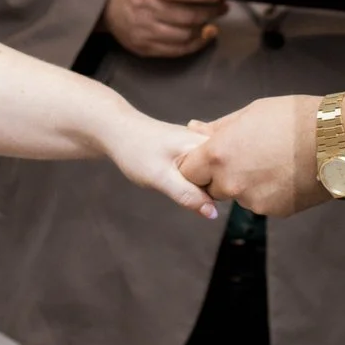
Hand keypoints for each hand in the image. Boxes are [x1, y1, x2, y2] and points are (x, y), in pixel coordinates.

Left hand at [98, 110, 219, 219]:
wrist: (118, 130)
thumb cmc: (137, 151)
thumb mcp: (161, 178)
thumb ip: (188, 195)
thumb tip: (213, 213)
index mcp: (206, 144)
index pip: (226, 178)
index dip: (212, 192)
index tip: (186, 189)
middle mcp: (210, 140)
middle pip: (221, 176)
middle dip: (205, 187)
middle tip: (174, 180)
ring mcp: (203, 143)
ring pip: (211, 174)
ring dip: (197, 182)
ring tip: (170, 173)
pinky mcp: (196, 148)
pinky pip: (203, 170)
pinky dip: (192, 177)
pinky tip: (174, 172)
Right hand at [105, 0, 225, 57]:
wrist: (107, 1)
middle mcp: (144, 8)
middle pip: (186, 15)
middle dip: (210, 11)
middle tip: (222, 5)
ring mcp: (143, 30)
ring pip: (185, 35)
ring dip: (204, 27)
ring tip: (213, 18)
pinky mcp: (144, 47)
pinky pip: (178, 50)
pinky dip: (196, 43)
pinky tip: (205, 33)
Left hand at [175, 94, 325, 218]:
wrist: (336, 141)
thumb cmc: (293, 118)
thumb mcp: (251, 113)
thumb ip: (218, 128)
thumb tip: (193, 128)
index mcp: (218, 155)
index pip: (189, 171)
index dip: (197, 164)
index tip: (210, 157)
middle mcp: (230, 183)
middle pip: (213, 187)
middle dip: (223, 175)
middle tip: (248, 156)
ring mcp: (252, 201)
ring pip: (240, 196)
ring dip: (248, 184)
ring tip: (274, 161)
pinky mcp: (274, 211)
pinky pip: (263, 203)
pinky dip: (270, 192)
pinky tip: (288, 174)